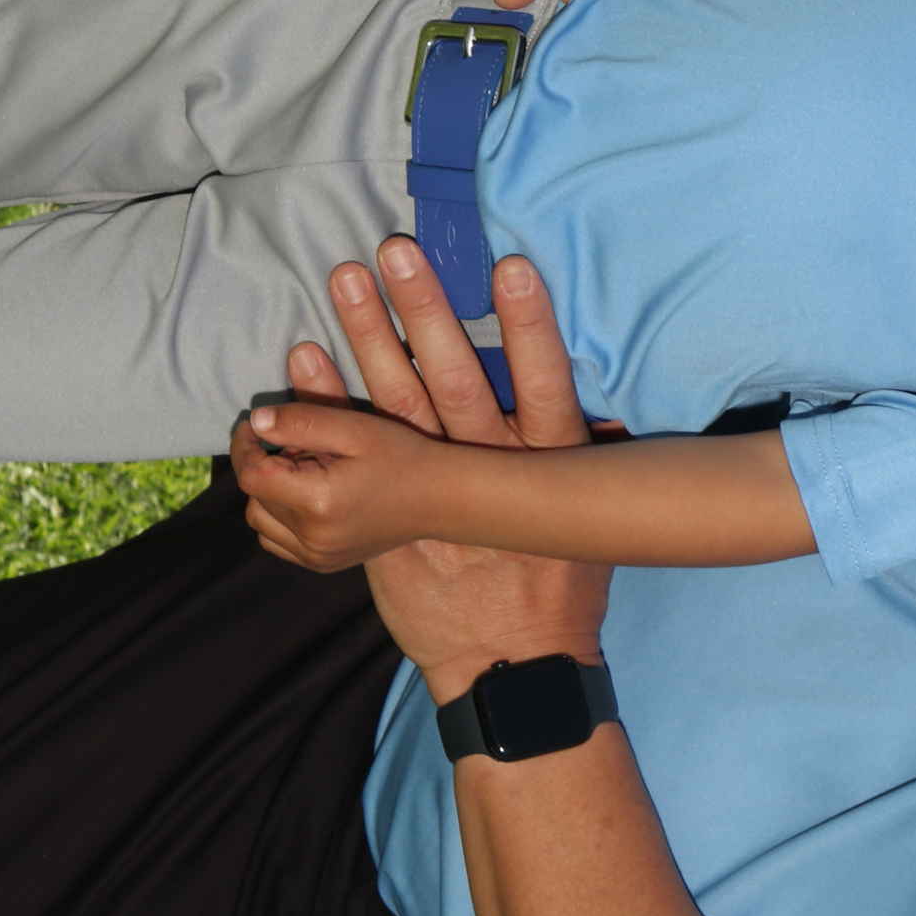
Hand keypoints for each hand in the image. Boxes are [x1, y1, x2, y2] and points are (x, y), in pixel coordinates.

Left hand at [235, 394, 454, 572]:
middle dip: (266, 468)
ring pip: (260, 522)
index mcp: (319, 503)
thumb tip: (256, 420)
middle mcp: (313, 538)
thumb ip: (301, 420)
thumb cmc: (402, 456)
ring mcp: (318, 557)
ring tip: (308, 475)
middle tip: (302, 448)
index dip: (244, 446)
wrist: (442, 498)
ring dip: (270, 494)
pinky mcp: (323, 564)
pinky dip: (279, 519)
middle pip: (254, 498)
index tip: (255, 426)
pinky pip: (276, 541)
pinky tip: (308, 500)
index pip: (251, 476)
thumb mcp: (355, 428)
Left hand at [239, 240, 609, 699]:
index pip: (543, 381)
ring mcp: (434, 501)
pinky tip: (302, 363)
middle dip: (423, 309)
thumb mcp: (592, 528)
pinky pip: (344, 459)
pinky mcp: (391, 523)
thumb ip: (593, 475)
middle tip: (395, 253)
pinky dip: (322, 407)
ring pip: (392, 409)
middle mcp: (491, 477)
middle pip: (451, 380)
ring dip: (367, 339)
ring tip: (349, 281)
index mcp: (551, 467)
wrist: (515, 662)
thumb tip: (613, 429)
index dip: (528, 324)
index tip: (511, 267)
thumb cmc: (563, 592)